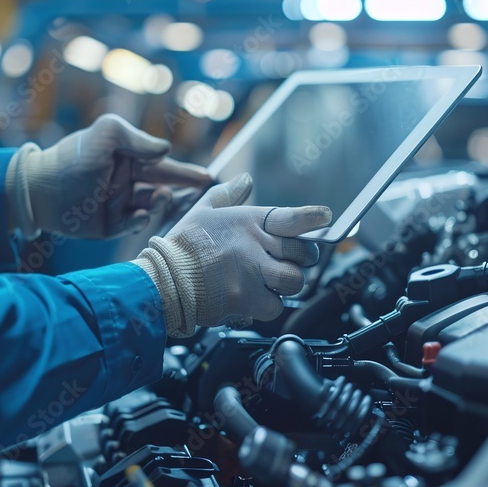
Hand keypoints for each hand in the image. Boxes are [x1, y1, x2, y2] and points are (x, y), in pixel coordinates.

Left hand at [6, 114, 210, 238]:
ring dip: (161, 202)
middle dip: (185, 190)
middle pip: (166, 186)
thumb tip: (166, 149)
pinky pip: (134, 225)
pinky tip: (139, 215)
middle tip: (204, 193)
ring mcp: (121, 204)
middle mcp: (130, 182)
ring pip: (154, 207)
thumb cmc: (72, 158)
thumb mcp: (105, 134)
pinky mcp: (111, 226)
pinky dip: (140, 221)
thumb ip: (136, 138)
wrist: (40, 190)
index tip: (209, 177)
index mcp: (131, 159)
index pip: (166, 165)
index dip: (188, 171)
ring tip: (160, 195)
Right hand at [132, 173, 331, 337]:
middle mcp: (255, 246)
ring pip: (294, 282)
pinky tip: (254, 299)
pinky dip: (268, 305)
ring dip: (286, 284)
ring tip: (270, 282)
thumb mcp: (202, 211)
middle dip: (302, 259)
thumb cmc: (180, 248)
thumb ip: (227, 195)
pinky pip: (275, 306)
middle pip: (303, 254)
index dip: (312, 218)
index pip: (291, 217)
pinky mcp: (248, 300)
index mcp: (248, 222)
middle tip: (290, 261)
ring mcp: (254, 274)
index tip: (325, 217)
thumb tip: (245, 179)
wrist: (161, 282)